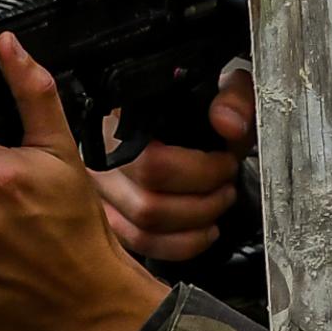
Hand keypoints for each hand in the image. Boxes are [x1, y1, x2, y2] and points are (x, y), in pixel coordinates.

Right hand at [91, 68, 256, 261]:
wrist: (173, 110)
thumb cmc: (192, 102)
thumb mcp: (220, 85)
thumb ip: (233, 96)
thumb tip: (229, 125)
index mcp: (123, 118)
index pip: (153, 163)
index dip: (200, 172)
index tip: (226, 162)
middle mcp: (100, 156)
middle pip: (149, 205)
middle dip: (203, 202)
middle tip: (226, 185)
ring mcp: (99, 188)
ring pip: (143, 229)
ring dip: (194, 226)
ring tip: (217, 203)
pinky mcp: (108, 212)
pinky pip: (138, 244)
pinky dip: (179, 246)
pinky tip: (203, 231)